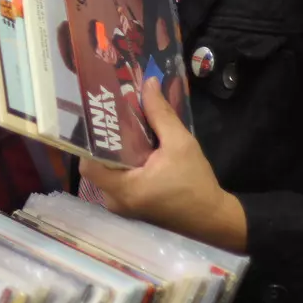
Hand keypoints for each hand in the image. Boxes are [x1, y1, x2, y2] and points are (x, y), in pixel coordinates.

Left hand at [80, 77, 247, 253]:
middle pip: (96, 165)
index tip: (100, 119)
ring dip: (115, 152)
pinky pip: (118, 180)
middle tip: (112, 117)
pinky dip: (124, 164)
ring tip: (122, 128)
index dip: (92, 141)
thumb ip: (160, 114)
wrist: (214, 218)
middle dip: (105, 142)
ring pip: (107, 172)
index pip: (88, 163)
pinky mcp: (131, 205)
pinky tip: (134, 147)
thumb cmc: (195, 183)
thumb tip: (148, 83)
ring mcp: (122, 206)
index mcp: (123, 189)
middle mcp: (115, 200)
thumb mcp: (180, 144)